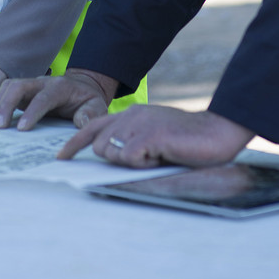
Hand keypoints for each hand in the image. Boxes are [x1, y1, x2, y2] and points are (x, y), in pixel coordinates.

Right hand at [0, 69, 115, 130]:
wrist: (82, 87)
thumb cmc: (88, 100)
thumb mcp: (96, 106)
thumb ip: (91, 114)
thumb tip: (81, 122)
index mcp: (61, 87)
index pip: (43, 97)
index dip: (32, 112)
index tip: (21, 129)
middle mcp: (43, 82)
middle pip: (19, 85)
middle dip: (7, 104)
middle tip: (0, 126)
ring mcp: (32, 85)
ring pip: (9, 86)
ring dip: (0, 103)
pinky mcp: (24, 91)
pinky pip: (6, 91)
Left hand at [58, 104, 252, 167]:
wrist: (217, 132)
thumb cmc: (188, 140)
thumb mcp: (154, 136)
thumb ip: (133, 141)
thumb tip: (114, 157)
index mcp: (131, 114)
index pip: (93, 126)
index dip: (75, 143)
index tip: (61, 157)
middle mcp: (131, 115)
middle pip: (100, 146)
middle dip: (115, 159)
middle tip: (146, 158)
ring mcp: (138, 123)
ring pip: (111, 153)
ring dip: (131, 162)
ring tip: (156, 156)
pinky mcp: (148, 136)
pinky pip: (129, 159)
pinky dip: (143, 165)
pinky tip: (161, 156)